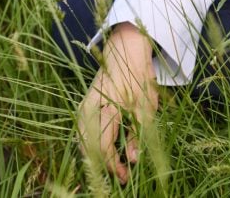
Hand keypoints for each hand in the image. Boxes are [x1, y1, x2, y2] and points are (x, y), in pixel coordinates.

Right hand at [77, 22, 157, 184]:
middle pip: (90, 150)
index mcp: (106, 110)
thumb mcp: (146, 106)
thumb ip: (137, 134)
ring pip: (83, 143)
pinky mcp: (83, 108)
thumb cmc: (139, 77)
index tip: (125, 177)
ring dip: (96, 157)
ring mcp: (83, 109)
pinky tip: (103, 152)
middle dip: (103, 166)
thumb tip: (133, 160)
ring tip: (112, 166)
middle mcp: (89, 112)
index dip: (114, 167)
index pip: (104, 149)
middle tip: (119, 175)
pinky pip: (83, 134)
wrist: (125, 52)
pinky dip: (92, 146)